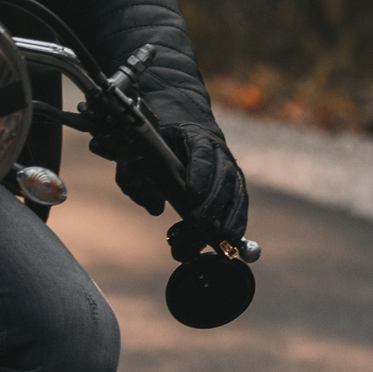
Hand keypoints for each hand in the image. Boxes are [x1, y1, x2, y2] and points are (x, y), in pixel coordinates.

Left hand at [104, 121, 248, 260]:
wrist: (181, 130)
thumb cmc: (157, 146)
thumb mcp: (135, 154)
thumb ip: (133, 176)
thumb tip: (156, 209)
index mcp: (193, 136)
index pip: (200, 152)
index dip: (200, 172)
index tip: (192, 194)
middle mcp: (218, 151)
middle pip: (223, 176)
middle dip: (213, 202)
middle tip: (197, 222)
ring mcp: (229, 168)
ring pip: (237, 192)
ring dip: (230, 218)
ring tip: (223, 239)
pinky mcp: (233, 186)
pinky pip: (239, 204)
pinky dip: (237, 223)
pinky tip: (230, 241)